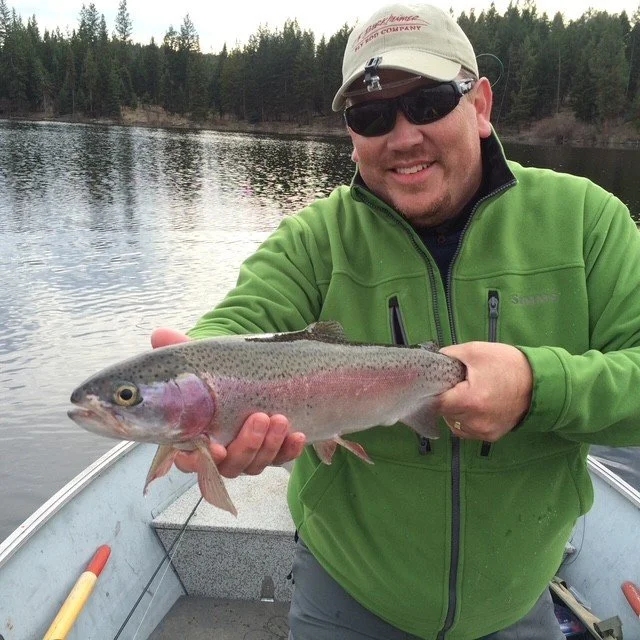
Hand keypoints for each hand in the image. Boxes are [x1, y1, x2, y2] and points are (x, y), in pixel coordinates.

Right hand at [150, 327, 306, 476]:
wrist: (250, 373)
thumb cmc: (219, 373)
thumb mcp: (201, 360)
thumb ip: (179, 351)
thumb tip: (160, 335)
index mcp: (196, 436)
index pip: (191, 460)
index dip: (200, 461)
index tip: (216, 448)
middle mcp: (221, 451)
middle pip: (230, 466)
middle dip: (247, 445)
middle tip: (259, 416)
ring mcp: (247, 453)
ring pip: (256, 464)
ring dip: (269, 445)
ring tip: (279, 418)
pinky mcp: (272, 451)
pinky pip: (281, 459)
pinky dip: (289, 450)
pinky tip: (296, 434)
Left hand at [437, 342, 532, 441]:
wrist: (540, 382)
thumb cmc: (507, 364)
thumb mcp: (475, 351)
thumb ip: (449, 355)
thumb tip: (432, 360)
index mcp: (469, 401)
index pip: (435, 402)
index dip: (433, 390)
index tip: (436, 382)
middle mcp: (474, 422)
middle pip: (444, 412)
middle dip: (446, 398)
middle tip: (456, 384)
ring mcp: (483, 432)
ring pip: (454, 423)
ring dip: (455, 410)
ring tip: (468, 394)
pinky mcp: (491, 437)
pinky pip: (468, 429)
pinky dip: (467, 419)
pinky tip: (476, 405)